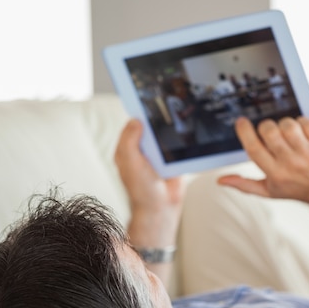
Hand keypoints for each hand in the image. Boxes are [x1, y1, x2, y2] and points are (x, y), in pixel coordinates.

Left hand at [114, 119, 184, 246]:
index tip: (143, 99)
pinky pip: (176, 146)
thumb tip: (136, 121)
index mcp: (127, 150)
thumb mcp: (131, 162)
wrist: (162, 208)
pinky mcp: (171, 160)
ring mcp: (157, 155)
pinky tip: (181, 139)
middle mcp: (141, 151)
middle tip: (163, 107)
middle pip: (149, 128)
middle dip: (155, 120)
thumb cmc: (142, 190)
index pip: (131, 126)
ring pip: (163, 135)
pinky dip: (179, 142)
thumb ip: (130, 141)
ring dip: (169, 132)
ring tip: (174, 122)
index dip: (137, 114)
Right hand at [218, 117, 308, 207]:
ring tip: (287, 134)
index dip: (245, 132)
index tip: (241, 122)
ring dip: (284, 124)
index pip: (254, 149)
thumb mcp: (268, 191)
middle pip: (269, 132)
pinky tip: (301, 132)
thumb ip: (244, 185)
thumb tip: (221, 180)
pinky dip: (301, 123)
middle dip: (265, 127)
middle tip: (269, 133)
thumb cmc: (296, 189)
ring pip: (288, 124)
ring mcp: (308, 153)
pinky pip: (306, 122)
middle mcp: (291, 163)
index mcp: (276, 174)